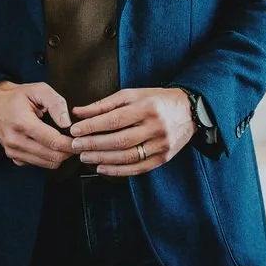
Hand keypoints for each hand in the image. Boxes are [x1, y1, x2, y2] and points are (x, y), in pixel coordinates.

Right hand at [0, 80, 75, 168]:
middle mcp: (16, 141)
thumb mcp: (39, 89)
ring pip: (47, 164)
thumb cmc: (17, 97)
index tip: (79, 138)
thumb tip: (67, 123)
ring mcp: (14, 152)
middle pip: (52, 156)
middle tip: (76, 140)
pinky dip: (49, 158)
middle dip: (68, 150)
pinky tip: (50, 146)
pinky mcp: (14, 158)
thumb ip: (56, 103)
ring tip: (64, 142)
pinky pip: (39, 164)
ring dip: (60, 155)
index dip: (70, 143)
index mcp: (22, 123)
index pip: (53, 142)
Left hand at [69, 87, 194, 174]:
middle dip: (93, 144)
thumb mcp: (133, 94)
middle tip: (75, 145)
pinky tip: (102, 168)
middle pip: (119, 140)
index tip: (74, 130)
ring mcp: (161, 145)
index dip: (92, 126)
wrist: (190, 111)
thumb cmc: (157, 100)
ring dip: (102, 158)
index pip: (114, 120)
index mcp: (147, 107)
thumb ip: (105, 104)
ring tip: (85, 156)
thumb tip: (78, 112)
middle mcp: (156, 127)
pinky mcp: (164, 158)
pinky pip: (138, 168)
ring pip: (127, 157)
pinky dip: (118, 171)